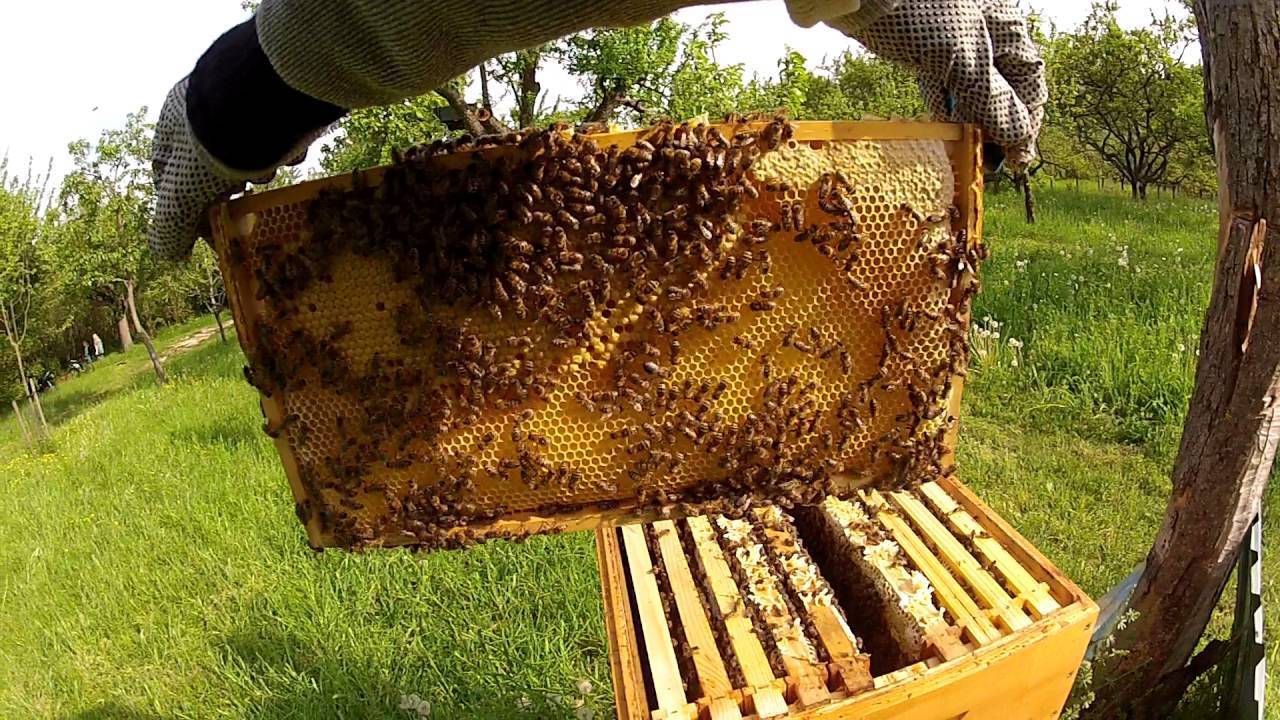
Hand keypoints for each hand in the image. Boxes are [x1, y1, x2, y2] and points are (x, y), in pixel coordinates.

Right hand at [149, 77, 312, 259]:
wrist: (274, 92)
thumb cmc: (218, 143)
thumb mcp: (185, 191)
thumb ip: (172, 224)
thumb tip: (166, 254)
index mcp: (173, 124)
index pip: (170, 175)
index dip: (190, 209)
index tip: (216, 231)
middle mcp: (206, 107)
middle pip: (216, 164)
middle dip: (233, 188)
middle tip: (248, 202)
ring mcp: (245, 101)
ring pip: (252, 150)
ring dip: (261, 168)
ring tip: (270, 170)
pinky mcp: (282, 100)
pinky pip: (282, 132)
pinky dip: (286, 148)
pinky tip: (293, 152)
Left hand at [827, 0, 1045, 168]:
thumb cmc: (916, 13)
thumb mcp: (960, 59)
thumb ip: (989, 97)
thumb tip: (1017, 138)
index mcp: (1005, 29)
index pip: (1028, 81)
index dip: (1026, 121)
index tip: (1017, 158)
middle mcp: (984, 32)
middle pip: (1000, 86)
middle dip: (994, 125)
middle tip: (985, 161)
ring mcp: (951, 38)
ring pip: (968, 87)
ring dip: (966, 120)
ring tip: (962, 152)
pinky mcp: (922, 46)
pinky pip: (940, 81)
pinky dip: (941, 105)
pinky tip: (938, 128)